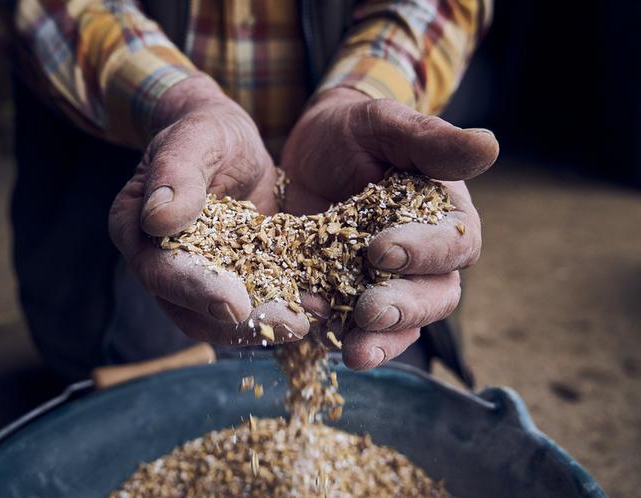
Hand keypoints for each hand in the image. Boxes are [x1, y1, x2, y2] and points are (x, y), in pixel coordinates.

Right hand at [110, 76, 309, 345]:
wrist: (229, 142)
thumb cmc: (206, 132)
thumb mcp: (195, 139)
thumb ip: (176, 174)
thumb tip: (158, 219)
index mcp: (136, 229)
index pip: (159, 271)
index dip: (196, 291)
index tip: (235, 305)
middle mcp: (161, 263)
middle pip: (191, 312)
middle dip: (240, 325)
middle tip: (290, 325)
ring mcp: (197, 279)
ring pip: (223, 321)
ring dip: (265, 327)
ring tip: (309, 322)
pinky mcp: (234, 281)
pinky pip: (254, 307)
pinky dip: (283, 312)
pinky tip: (318, 310)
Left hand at [281, 88, 498, 368]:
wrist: (308, 151)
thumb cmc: (355, 133)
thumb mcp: (384, 125)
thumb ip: (430, 140)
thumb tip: (489, 144)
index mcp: (443, 218)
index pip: (453, 245)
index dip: (424, 253)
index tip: (382, 250)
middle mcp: (423, 260)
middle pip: (434, 298)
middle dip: (404, 308)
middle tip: (369, 310)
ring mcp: (387, 284)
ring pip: (401, 326)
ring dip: (381, 342)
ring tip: (354, 353)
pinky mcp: (347, 299)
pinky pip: (352, 330)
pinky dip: (336, 336)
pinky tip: (313, 334)